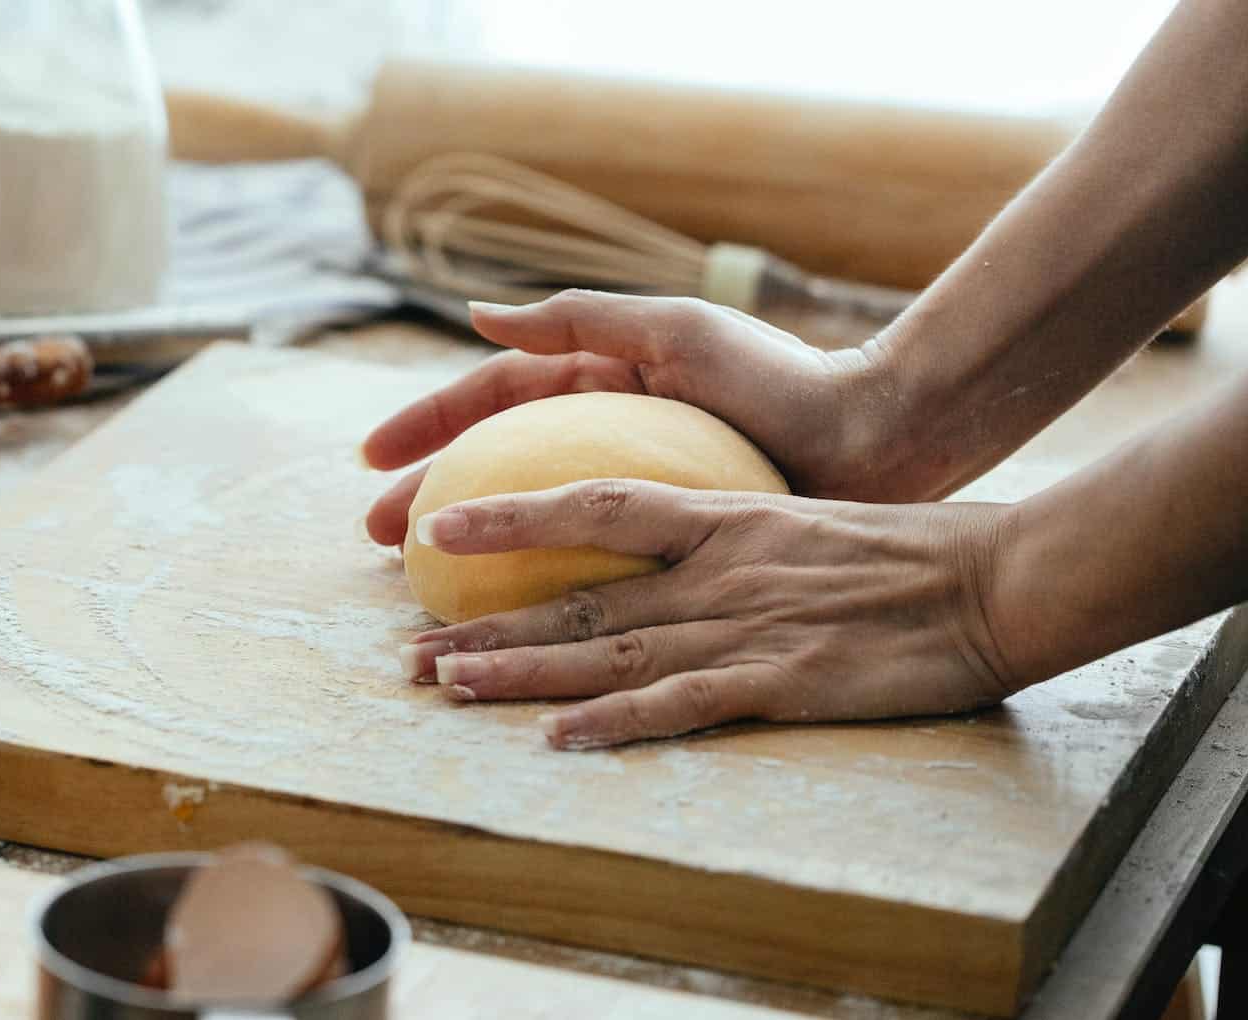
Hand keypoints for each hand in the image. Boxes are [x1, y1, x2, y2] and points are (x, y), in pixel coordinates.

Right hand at [363, 291, 901, 545]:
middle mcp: (609, 438)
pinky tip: (508, 620)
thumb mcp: (677, 330)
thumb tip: (476, 316)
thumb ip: (580, 320)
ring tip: (423, 587)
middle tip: (377, 540)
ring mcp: (638, 495)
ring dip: (473, 555)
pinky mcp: (672, 545)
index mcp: (601, 382)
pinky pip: (587, 570)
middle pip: (497, 470)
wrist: (877, 437)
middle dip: (432, 499)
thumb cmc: (783, 374)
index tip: (370, 459)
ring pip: (532, 526)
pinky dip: (539, 591)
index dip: (428, 426)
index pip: (492, 401)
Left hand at [397, 479, 1018, 748]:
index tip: (435, 526)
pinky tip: (557, 737)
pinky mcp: (782, 679)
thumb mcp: (797, 517)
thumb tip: (663, 541)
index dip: (509, 516)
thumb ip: (725, 531)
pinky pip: (681, 703)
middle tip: (408, 650)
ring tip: (445, 686)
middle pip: (577, 595)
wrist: (992, 579)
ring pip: (608, 648)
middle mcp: (715, 568)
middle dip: (487, 625)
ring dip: (521, 670)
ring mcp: (744, 625)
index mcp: (720, 515)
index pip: (591, 503)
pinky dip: (616, 720)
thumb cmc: (903, 551)